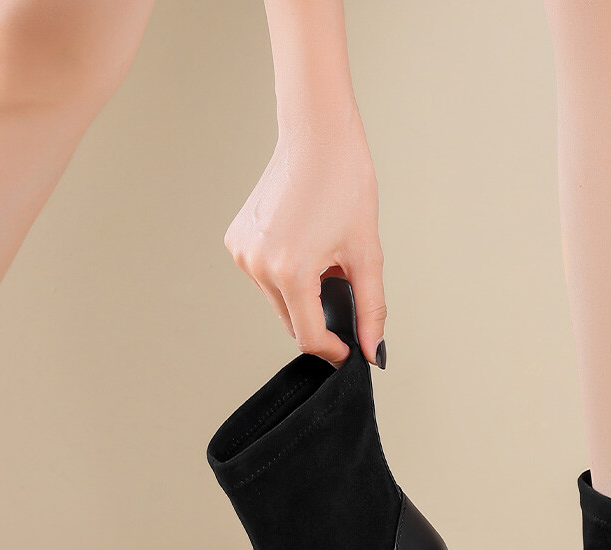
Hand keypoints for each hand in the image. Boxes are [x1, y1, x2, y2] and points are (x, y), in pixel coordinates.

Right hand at [225, 107, 384, 366]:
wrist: (317, 138)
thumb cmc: (345, 185)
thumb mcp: (367, 255)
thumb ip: (371, 309)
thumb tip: (373, 350)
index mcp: (290, 271)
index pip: (309, 337)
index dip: (333, 350)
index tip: (349, 350)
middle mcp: (257, 264)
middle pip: (293, 322)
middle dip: (321, 317)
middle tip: (342, 284)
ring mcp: (243, 252)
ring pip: (279, 302)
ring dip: (304, 296)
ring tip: (324, 257)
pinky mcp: (237, 241)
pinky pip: (266, 278)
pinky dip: (286, 276)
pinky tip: (303, 245)